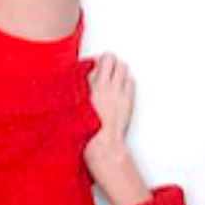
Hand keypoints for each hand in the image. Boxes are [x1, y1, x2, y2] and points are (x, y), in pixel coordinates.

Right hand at [83, 52, 135, 180]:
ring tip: (114, 79)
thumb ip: (79, 89)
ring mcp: (118, 91)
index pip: (95, 61)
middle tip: (105, 69)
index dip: (95, 62)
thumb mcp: (74, 105)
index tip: (94, 66)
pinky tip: (121, 90)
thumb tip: (82, 78)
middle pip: (111, 59)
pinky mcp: (128, 99)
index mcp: (88, 86)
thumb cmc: (86, 129)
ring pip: (123, 67)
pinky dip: (126, 82)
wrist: (102, 144)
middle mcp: (104, 85)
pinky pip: (131, 80)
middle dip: (108, 62)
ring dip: (118, 70)